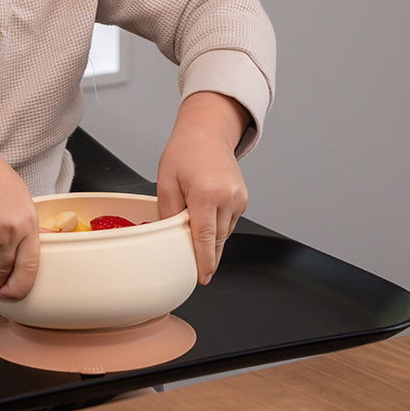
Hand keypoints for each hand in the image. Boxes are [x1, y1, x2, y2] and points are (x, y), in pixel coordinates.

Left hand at [155, 92, 250, 284]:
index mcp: (206, 193)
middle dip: (205, 253)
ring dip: (211, 238)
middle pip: (217, 239)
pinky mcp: (244, 198)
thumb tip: (168, 238)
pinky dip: (217, 225)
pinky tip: (206, 214)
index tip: (201, 278)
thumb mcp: (166, 180)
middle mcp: (227, 197)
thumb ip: (168, 212)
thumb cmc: (184, 152)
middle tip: (190, 262)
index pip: (205, 238)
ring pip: (224, 233)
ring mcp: (239, 198)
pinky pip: (229, 222)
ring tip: (194, 224)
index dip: (203, 262)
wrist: (207, 132)